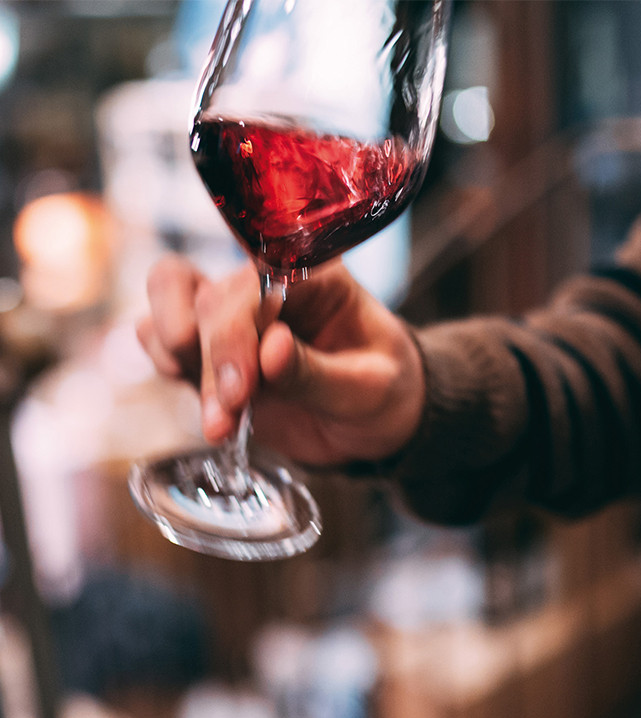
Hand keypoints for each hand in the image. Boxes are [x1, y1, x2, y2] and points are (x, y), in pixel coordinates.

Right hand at [136, 256, 425, 466]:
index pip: (260, 282)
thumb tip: (271, 350)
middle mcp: (268, 284)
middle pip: (209, 298)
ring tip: (218, 421)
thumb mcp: (369, 389)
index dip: (239, 331)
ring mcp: (235, 315)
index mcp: (315, 276)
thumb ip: (317, 372)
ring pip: (170, 299)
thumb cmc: (384, 392)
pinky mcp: (211, 351)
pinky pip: (161, 336)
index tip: (243, 385)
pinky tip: (203, 401)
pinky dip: (166, 364)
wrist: (376, 424)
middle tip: (227, 416)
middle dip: (211, 362)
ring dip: (177, 359)